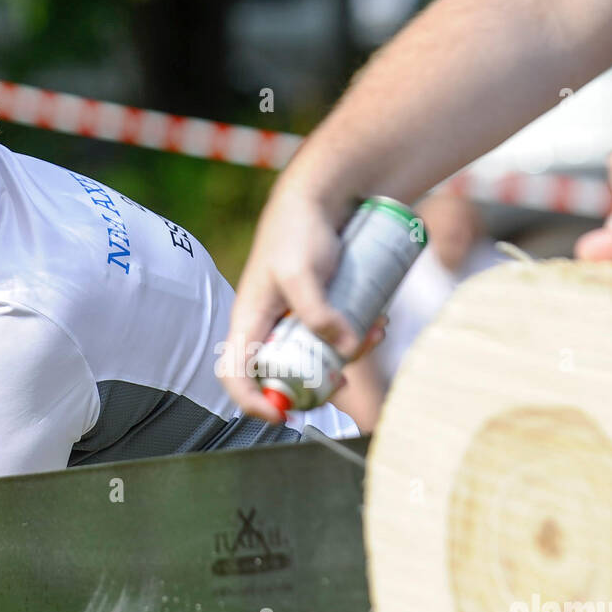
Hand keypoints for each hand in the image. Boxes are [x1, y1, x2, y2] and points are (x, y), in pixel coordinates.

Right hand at [221, 184, 386, 421]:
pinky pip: (335, 340)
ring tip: (375, 331)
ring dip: (349, 357)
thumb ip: (317, 312)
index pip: (233, 375)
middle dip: (317, 383)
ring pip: (317, 360)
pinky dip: (358, 339)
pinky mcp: (320, 313)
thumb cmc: (298, 229)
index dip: (251, 402)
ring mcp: (295, 322)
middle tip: (344, 380)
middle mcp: (269, 327)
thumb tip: (346, 350)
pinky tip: (378, 322)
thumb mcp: (300, 272)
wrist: (324, 197)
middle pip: (283, 377)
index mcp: (248, 321)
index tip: (282, 415)